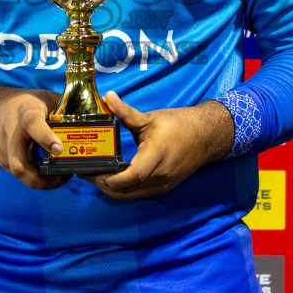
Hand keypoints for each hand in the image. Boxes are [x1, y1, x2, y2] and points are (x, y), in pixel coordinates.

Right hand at [0, 83, 69, 190]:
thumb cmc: (22, 103)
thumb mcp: (44, 98)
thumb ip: (63, 108)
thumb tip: (90, 117)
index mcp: (25, 115)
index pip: (32, 125)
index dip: (45, 137)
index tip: (59, 149)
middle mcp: (12, 136)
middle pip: (20, 164)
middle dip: (42, 179)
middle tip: (63, 178)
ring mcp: (5, 152)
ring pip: (20, 174)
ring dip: (41, 182)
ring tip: (60, 179)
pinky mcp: (3, 162)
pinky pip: (20, 173)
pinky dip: (35, 177)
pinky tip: (49, 175)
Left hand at [87, 92, 234, 200]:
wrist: (206, 137)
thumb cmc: (179, 125)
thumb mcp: (150, 118)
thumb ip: (126, 112)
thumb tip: (108, 97)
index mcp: (156, 156)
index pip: (133, 175)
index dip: (112, 179)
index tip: (94, 173)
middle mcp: (160, 176)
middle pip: (127, 191)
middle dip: (104, 186)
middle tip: (86, 174)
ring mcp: (162, 185)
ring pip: (131, 195)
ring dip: (112, 189)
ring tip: (95, 176)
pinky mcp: (163, 187)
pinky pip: (139, 193)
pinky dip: (124, 189)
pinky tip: (113, 178)